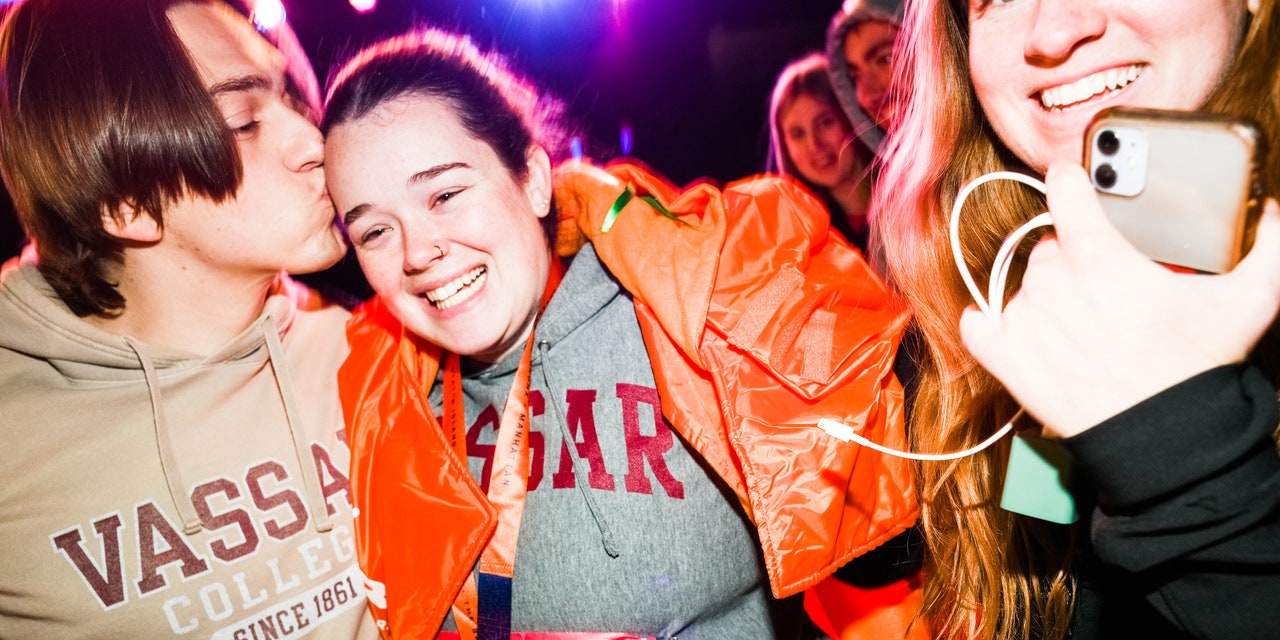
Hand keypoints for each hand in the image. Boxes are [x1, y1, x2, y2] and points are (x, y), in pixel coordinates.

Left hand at [959, 162, 1279, 437]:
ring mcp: (1024, 319)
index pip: (1066, 191)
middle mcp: (1053, 282)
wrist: (1163, 437)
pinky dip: (988, 324)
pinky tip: (1009, 326)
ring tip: (1082, 323)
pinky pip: (978, 325)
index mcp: (1100, 256)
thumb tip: (1273, 211)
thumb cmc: (1199, 368)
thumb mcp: (1252, 300)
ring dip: (1045, 297)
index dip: (1070, 179)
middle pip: (1050, 247)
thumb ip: (1269, 247)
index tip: (1070, 178)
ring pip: (1024, 286)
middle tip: (1107, 289)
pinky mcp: (1004, 357)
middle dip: (1075, 260)